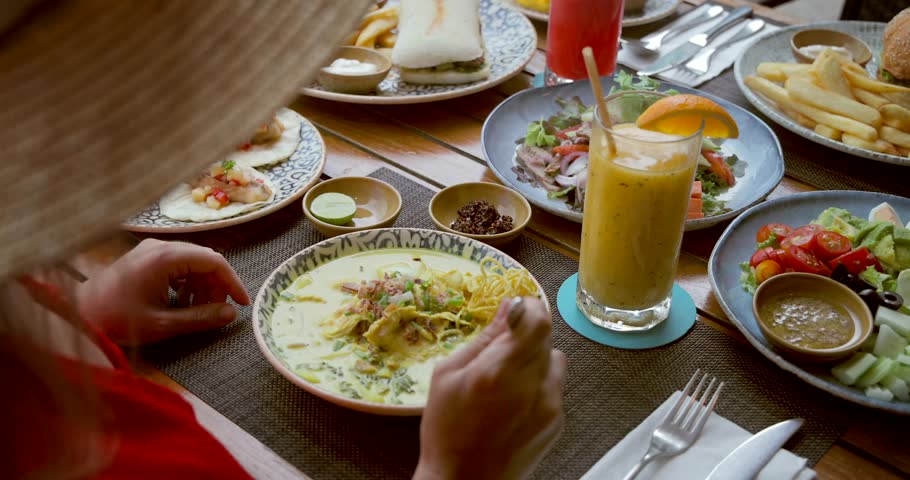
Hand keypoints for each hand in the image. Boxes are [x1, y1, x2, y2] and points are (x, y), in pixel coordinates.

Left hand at [77, 239, 249, 344]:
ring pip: (193, 262)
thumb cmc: (117, 321)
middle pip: (205, 259)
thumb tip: (231, 314)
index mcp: (165, 258)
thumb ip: (200, 318)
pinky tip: (181, 303)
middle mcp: (160, 247)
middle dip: (217, 286)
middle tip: (217, 312)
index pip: (214, 261)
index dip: (232, 282)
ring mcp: (151, 250)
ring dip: (202, 286)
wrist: (77, 316)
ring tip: (197, 311)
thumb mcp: (163, 324)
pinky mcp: (145, 258)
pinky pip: (178, 265)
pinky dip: (188, 283)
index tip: (242, 304)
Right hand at [414, 297, 566, 479]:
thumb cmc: (446, 429)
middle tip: (503, 348)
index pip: (537, 320)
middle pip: (547, 337)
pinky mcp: (557, 421)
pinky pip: (555, 386)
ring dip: (537, 358)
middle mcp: (532, 385)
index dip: (530, 307)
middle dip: (528, 334)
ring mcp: (550, 405)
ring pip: (555, 360)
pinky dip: (540, 384)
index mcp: (500, 370)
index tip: (517, 309)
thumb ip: (485, 339)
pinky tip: (515, 402)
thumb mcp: (448, 375)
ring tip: (509, 378)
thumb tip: (509, 307)